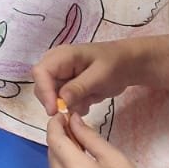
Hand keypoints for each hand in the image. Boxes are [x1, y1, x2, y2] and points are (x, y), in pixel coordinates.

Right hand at [32, 37, 147, 115]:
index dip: (44, 91)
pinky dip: (73, 106)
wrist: (128, 65)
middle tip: (74, 109)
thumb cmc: (115, 64)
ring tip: (88, 101)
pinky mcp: (66, 87)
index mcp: (62, 56)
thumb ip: (79, 87)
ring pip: (51, 98)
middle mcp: (56, 65)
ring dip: (67, 105)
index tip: (54, 111)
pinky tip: (89, 101)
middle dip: (55, 102)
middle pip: (41, 87)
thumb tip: (61, 101)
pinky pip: (61, 102)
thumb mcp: (100, 75)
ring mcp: (60, 77)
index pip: (40, 72)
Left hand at [47, 111, 168, 167]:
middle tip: (73, 128)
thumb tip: (72, 120)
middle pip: (52, 155)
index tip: (62, 115)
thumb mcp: (114, 157)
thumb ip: (89, 136)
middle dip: (59, 138)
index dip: (55, 125)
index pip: (55, 142)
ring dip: (60, 155)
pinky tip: (79, 167)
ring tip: (78, 146)